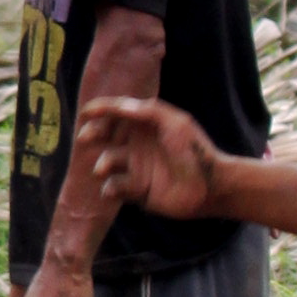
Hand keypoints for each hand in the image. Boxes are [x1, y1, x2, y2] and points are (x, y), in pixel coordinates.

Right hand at [72, 94, 224, 219]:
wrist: (209, 187)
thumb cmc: (194, 150)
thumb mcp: (175, 122)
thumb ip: (148, 111)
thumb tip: (120, 105)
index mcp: (146, 125)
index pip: (119, 113)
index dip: (102, 109)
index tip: (87, 112)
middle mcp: (138, 144)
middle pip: (107, 136)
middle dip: (94, 134)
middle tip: (86, 138)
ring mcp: (136, 167)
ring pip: (107, 162)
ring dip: (102, 163)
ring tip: (104, 168)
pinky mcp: (137, 190)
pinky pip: (115, 187)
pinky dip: (110, 188)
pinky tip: (113, 189)